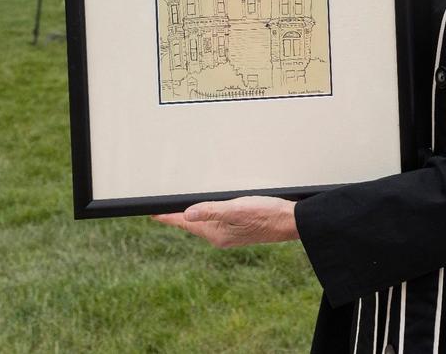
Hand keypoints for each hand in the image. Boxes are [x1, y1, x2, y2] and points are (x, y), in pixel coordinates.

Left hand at [152, 196, 297, 247]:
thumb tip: (186, 215)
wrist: (292, 222)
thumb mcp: (237, 209)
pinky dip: (209, 214)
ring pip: (205, 223)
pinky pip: (217, 222)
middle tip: (162, 210)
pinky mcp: (240, 229)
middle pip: (193, 225)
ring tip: (181, 209)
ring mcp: (231, 234)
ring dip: (193, 215)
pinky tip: (211, 209)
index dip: (168, 217)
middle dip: (178, 217)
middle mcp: (221, 236)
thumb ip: (211, 211)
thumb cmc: (267, 213)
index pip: (185, 223)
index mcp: (216, 233)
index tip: (152, 214)